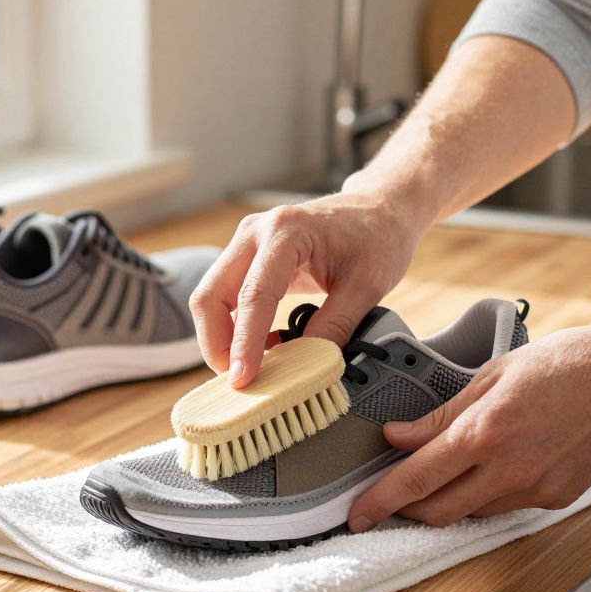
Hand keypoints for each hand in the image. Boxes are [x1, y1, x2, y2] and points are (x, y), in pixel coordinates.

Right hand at [191, 191, 423, 387]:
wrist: (379, 209)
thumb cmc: (376, 237)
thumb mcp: (366, 287)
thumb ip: (333, 327)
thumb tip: (306, 367)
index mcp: (287, 231)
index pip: (254, 295)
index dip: (244, 343)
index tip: (243, 379)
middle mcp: (255, 232)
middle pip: (210, 295)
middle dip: (218, 344)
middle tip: (240, 382)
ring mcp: (247, 243)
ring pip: (210, 298)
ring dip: (222, 338)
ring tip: (251, 369)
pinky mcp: (249, 258)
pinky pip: (226, 297)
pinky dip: (234, 328)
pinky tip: (263, 347)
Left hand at [348, 322, 590, 530]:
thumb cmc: (569, 363)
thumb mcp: (492, 374)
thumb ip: (442, 414)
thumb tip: (399, 436)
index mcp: (484, 434)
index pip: (415, 480)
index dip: (379, 502)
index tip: (356, 514)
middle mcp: (507, 471)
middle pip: (438, 511)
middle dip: (407, 509)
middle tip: (389, 497)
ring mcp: (535, 490)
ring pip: (473, 511)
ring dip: (450, 499)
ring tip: (445, 471)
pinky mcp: (558, 499)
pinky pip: (508, 506)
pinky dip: (490, 493)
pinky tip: (497, 464)